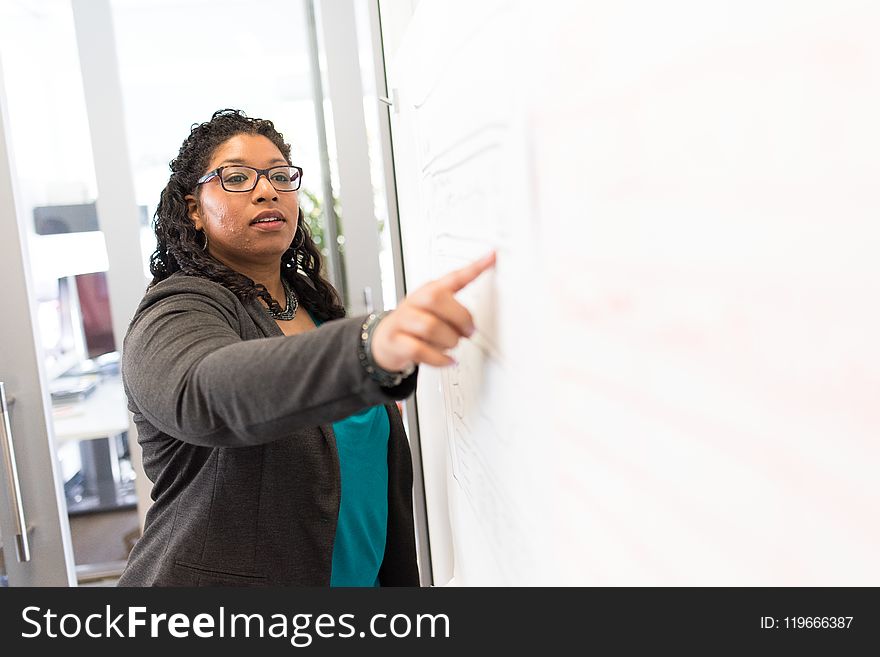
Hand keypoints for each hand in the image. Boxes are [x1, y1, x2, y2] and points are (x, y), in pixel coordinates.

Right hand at [370, 251, 496, 370]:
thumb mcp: (434, 312)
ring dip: (448, 340)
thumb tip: (473, 325)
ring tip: (452, 345)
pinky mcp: (395, 340)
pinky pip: (419, 349)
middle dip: (459, 317)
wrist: (385, 340)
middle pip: (436, 299)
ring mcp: (403, 320)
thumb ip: (454, 312)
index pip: (453, 276)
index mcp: (429, 291)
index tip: (492, 257)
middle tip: (469, 331)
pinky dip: (438, 358)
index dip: (473, 268)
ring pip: (429, 326)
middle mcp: (415, 301)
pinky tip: (446, 360)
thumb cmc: (415, 324)